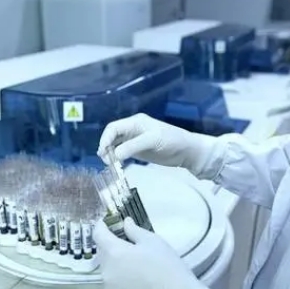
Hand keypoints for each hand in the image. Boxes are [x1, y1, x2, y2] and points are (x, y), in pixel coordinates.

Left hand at [93, 217, 204, 288]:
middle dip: (110, 246)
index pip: (98, 235)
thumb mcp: (152, 241)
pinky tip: (132, 280)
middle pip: (102, 253)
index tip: (104, 223)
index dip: (100, 227)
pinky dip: (118, 280)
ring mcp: (108, 287)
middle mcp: (106, 270)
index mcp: (113, 252)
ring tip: (131, 265)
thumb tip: (125, 223)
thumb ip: (133, 230)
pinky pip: (111, 284)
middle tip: (125, 245)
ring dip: (114, 264)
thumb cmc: (165, 264)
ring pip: (106, 270)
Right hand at [97, 114, 219, 177]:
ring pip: (116, 145)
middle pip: (112, 136)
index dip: (105, 139)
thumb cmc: (172, 141)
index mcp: (135, 122)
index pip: (113, 128)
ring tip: (109, 165)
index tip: (103, 152)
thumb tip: (114, 154)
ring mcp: (134, 140)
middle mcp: (132, 129)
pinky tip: (116, 165)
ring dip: (110, 153)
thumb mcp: (152, 141)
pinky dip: (117, 158)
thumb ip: (133, 146)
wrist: (186, 151)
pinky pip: (122, 152)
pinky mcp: (138, 150)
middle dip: (106, 147)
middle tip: (105, 161)